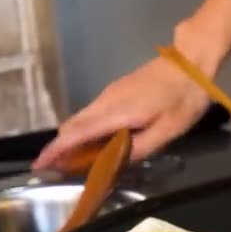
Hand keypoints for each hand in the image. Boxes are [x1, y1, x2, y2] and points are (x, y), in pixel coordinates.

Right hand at [33, 54, 210, 169]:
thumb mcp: (169, 130)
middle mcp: (106, 101)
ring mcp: (110, 94)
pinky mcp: (117, 91)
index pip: (78, 132)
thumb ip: (142, 148)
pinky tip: (94, 142)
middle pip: (74, 125)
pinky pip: (93, 113)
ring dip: (73, 139)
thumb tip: (117, 162)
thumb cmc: (184, 98)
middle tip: (54, 169)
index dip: (57, 149)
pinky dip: (86, 129)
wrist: (190, 62)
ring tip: (72, 161)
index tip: (40, 163)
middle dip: (60, 147)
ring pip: (82, 118)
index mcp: (117, 112)